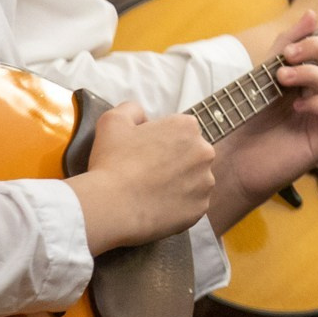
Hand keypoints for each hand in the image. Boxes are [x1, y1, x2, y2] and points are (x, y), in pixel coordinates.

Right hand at [68, 101, 214, 252]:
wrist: (112, 206)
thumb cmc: (112, 161)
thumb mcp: (113, 121)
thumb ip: (132, 109)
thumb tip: (142, 116)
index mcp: (187, 127)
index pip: (179, 130)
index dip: (160, 140)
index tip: (144, 153)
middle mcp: (204, 152)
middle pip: (191, 153)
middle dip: (174, 160)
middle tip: (147, 172)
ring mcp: (205, 181)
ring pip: (194, 179)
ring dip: (179, 183)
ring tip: (152, 191)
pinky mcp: (201, 207)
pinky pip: (192, 203)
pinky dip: (179, 205)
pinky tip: (158, 205)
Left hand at [207, 11, 317, 230]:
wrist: (233, 157)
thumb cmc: (248, 118)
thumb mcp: (264, 73)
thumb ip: (287, 45)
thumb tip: (312, 15)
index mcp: (317, 75)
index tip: (300, 42)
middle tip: (290, 55)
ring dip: (311, 74)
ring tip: (282, 80)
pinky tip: (296, 107)